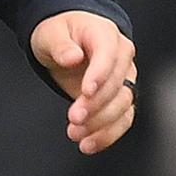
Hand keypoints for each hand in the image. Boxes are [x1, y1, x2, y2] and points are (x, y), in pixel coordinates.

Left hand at [30, 10, 136, 154]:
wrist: (66, 40)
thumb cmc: (60, 32)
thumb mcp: (51, 32)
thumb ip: (60, 44)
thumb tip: (72, 57)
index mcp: (105, 34)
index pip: (109, 55)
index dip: (100, 75)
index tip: (85, 92)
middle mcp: (121, 56)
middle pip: (117, 84)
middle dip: (96, 105)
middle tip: (74, 118)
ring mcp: (124, 78)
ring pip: (123, 105)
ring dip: (101, 124)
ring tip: (76, 134)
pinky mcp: (119, 98)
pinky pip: (122, 119)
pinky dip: (107, 134)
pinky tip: (89, 144)